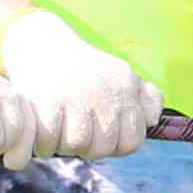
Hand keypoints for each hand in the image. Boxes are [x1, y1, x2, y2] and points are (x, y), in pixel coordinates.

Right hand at [0, 7, 161, 161]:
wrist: (40, 44)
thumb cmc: (83, 68)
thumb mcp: (119, 76)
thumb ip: (144, 99)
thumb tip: (153, 121)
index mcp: (127, 87)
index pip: (132, 141)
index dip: (113, 144)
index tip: (97, 134)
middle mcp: (107, 91)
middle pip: (102, 148)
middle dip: (86, 147)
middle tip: (71, 131)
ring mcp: (78, 96)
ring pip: (76, 145)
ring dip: (61, 144)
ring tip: (55, 128)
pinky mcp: (48, 100)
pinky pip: (50, 140)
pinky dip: (44, 141)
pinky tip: (40, 128)